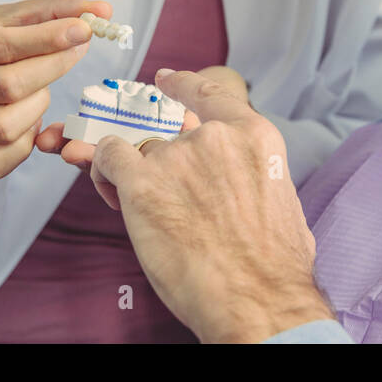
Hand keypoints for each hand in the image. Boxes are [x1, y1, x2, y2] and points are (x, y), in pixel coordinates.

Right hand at [0, 0, 109, 179]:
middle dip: (53, 67)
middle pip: (8, 85)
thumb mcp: (24, 14)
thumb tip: (103, 10)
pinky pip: (4, 158)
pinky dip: (28, 141)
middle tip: (78, 48)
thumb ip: (63, 8)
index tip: (84, 29)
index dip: (47, 39)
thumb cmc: (2, 37)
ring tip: (41, 85)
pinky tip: (33, 116)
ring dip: (38, 103)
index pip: (0, 45)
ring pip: (7, 125)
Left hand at [90, 68, 332, 342]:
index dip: (180, 86)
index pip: (208, 94)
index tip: (162, 81)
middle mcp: (213, 137)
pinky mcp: (141, 183)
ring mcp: (176, 156)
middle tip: (150, 182)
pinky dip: (101, 170)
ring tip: (131, 203)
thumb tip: (242, 181)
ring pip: (135, 146)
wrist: (257, 300)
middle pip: (166, 130)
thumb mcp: (280, 199)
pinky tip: (112, 191)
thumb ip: (254, 174)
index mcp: (253, 136)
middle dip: (154, 154)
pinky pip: (107, 156)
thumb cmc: (274, 266)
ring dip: (129, 170)